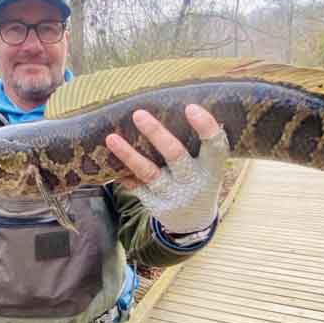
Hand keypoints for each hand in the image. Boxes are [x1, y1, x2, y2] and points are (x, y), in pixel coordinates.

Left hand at [105, 104, 228, 234]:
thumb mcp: (209, 165)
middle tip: (138, 114)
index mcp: (212, 168)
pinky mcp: (155, 204)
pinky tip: (107, 162)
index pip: (215, 147)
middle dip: (156, 134)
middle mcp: (194, 181)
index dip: (205, 128)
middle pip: (175, 156)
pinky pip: (135, 187)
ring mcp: (173, 195)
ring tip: (111, 138)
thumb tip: (175, 101)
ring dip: (129, 155)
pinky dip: (123, 174)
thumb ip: (199, 142)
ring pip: (149, 173)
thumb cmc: (200, 179)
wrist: (193, 221)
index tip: (191, 108)